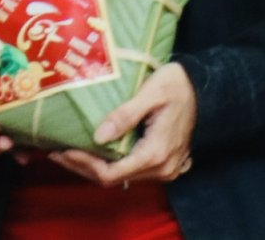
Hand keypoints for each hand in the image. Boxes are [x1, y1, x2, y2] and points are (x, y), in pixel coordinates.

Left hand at [48, 64, 197, 187]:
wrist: (206, 87)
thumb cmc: (179, 85)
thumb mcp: (151, 92)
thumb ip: (125, 115)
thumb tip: (98, 136)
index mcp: (156, 152)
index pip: (111, 173)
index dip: (83, 165)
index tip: (63, 150)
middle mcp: (162, 167)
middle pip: (112, 179)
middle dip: (83, 167)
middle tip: (57, 152)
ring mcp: (165, 169)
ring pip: (121, 177)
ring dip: (94, 167)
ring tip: (71, 151)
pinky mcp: (165, 164)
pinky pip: (131, 172)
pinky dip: (110, 165)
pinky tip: (96, 153)